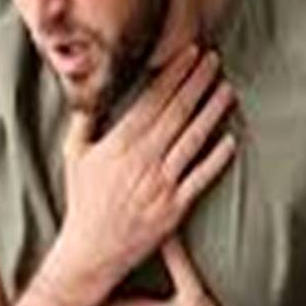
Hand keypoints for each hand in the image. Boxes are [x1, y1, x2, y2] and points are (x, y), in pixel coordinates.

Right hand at [52, 45, 236, 300]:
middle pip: (176, 112)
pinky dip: (216, 159)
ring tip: (227, 90)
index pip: (152, 99)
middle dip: (197, 83)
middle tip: (214, 60)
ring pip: (192, 140)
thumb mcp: (74, 155)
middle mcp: (142, 160)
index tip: (189, 54)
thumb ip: (84, 120)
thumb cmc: (83, 201)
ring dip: (212, 112)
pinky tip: (231, 140)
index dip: (173, 74)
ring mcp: (160, 184)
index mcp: (119, 143)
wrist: (91, 251)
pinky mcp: (175, 208)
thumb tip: (90, 90)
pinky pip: (201, 179)